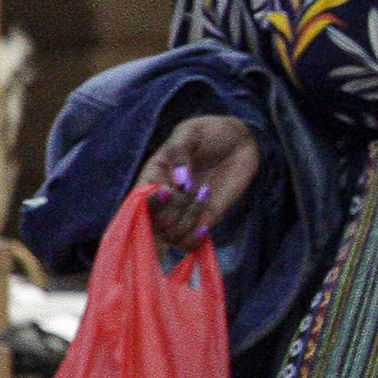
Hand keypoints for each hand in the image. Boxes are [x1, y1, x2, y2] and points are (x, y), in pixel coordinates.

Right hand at [143, 115, 258, 250]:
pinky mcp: (202, 222)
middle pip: (156, 223)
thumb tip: (179, 180)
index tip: (170, 190)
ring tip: (205, 193)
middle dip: (177, 207)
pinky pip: (187, 245)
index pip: (138, 203)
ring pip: (171, 235)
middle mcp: (163, 200)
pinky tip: (205, 224)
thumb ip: (180, 152)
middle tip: (195, 186)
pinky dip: (194, 240)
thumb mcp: (190, 132)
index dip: (152, 203)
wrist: (239, 142)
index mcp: (152, 177)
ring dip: (189, 219)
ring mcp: (182, 213)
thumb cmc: (210, 132)